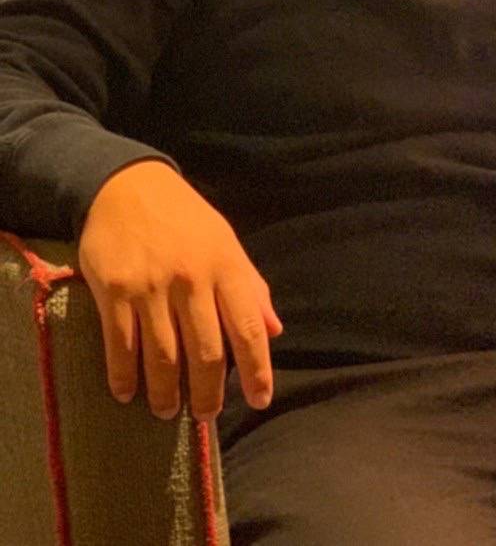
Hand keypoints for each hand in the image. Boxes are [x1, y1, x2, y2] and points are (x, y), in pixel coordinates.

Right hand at [77, 160, 282, 422]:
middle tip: (206, 415)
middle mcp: (193, 279)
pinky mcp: (115, 291)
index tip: (260, 401)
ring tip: (168, 410)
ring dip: (166, 393)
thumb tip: (274, 331)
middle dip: (208, 394)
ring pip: (163, 357)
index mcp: (226, 266)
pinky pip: (121, 346)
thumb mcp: (226, 243)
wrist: (128, 186)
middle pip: (206, 352)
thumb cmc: (185, 219)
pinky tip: (127, 394)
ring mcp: (152, 286)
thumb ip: (251, 287)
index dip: (257, 370)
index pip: (248, 328)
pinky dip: (124, 377)